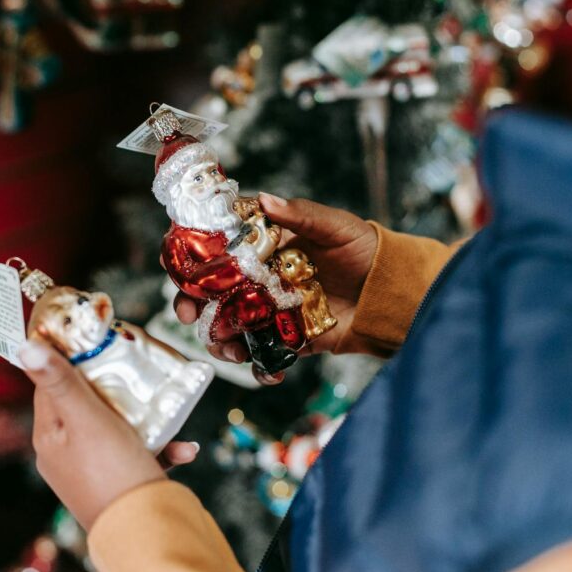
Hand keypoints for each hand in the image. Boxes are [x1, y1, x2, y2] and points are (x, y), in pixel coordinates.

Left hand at [20, 339, 200, 530]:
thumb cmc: (112, 474)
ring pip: (118, 427)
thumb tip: (26, 347)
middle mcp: (65, 453)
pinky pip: (139, 454)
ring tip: (166, 409)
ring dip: (146, 417)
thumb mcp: (86, 418)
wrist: (143, 533)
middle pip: (87, 402)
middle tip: (137, 368)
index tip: (95, 337)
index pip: (51, 383)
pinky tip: (183, 448)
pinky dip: (161, 447)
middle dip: (116, 386)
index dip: (71, 358)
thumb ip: (61, 382)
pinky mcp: (119, 484)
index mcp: (49, 435)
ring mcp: (92, 469)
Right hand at [173, 193, 378, 383]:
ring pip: (229, 325)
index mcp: (263, 244)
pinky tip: (266, 371)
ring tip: (228, 349)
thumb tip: (266, 200)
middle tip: (186, 312)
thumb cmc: (363, 249)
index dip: (191, 254)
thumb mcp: (335, 226)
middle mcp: (259, 277)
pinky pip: (263, 354)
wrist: (393, 293)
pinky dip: (259, 367)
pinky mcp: (287, 338)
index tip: (178, 264)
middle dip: (191, 302)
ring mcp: (270, 309)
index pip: (216, 245)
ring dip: (219, 339)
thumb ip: (300, 214)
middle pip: (211, 289)